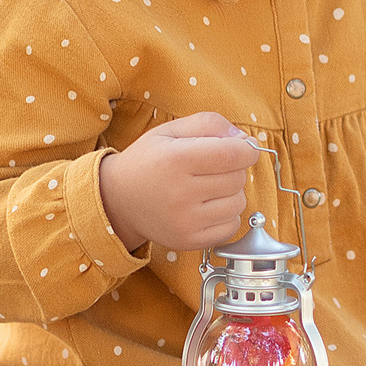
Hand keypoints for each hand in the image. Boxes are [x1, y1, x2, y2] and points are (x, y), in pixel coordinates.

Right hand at [98, 112, 259, 253]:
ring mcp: (185, 221)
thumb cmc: (148, 161)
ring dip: (231, 193)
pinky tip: (207, 206)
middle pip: (238, 178)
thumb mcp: (171, 131)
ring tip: (207, 188)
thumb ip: (210, 124)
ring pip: (238, 203)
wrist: (119, 200)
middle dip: (234, 169)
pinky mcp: (189, 241)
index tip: (242, 148)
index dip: (246, 149)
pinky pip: (232, 226)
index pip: (233, 154)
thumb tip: (245, 140)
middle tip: (212, 168)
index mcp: (175, 159)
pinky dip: (226, 215)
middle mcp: (179, 193)